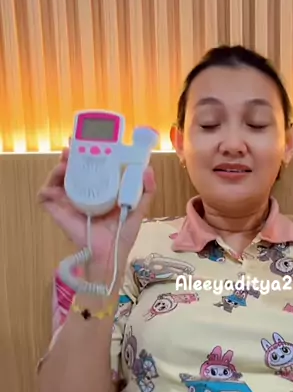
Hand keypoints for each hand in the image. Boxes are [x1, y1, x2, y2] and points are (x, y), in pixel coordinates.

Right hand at [38, 148, 155, 269]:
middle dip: (71, 154)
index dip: (88, 151)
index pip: (92, 165)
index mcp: (100, 188)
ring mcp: (68, 200)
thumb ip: (146, 190)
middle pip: (72, 167)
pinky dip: (45, 189)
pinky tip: (53, 188)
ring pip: (57, 177)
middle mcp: (82, 191)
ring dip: (58, 167)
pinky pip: (45, 196)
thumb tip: (148, 169)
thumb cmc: (123, 232)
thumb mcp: (138, 208)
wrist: (110, 252)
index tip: (90, 139)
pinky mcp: (58, 211)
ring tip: (65, 164)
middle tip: (73, 147)